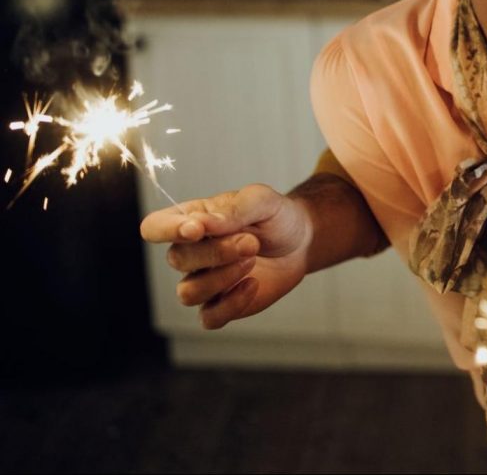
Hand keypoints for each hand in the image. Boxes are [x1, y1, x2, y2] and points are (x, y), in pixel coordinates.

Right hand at [139, 183, 312, 329]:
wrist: (301, 241)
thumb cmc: (275, 216)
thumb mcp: (262, 201)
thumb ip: (232, 209)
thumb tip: (200, 225)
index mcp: (191, 220)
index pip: (154, 227)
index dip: (166, 231)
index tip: (197, 230)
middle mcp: (191, 252)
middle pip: (176, 260)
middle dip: (217, 252)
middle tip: (251, 242)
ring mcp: (204, 281)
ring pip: (187, 293)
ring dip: (222, 278)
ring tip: (252, 260)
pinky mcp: (222, 304)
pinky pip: (209, 317)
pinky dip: (232, 304)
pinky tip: (253, 284)